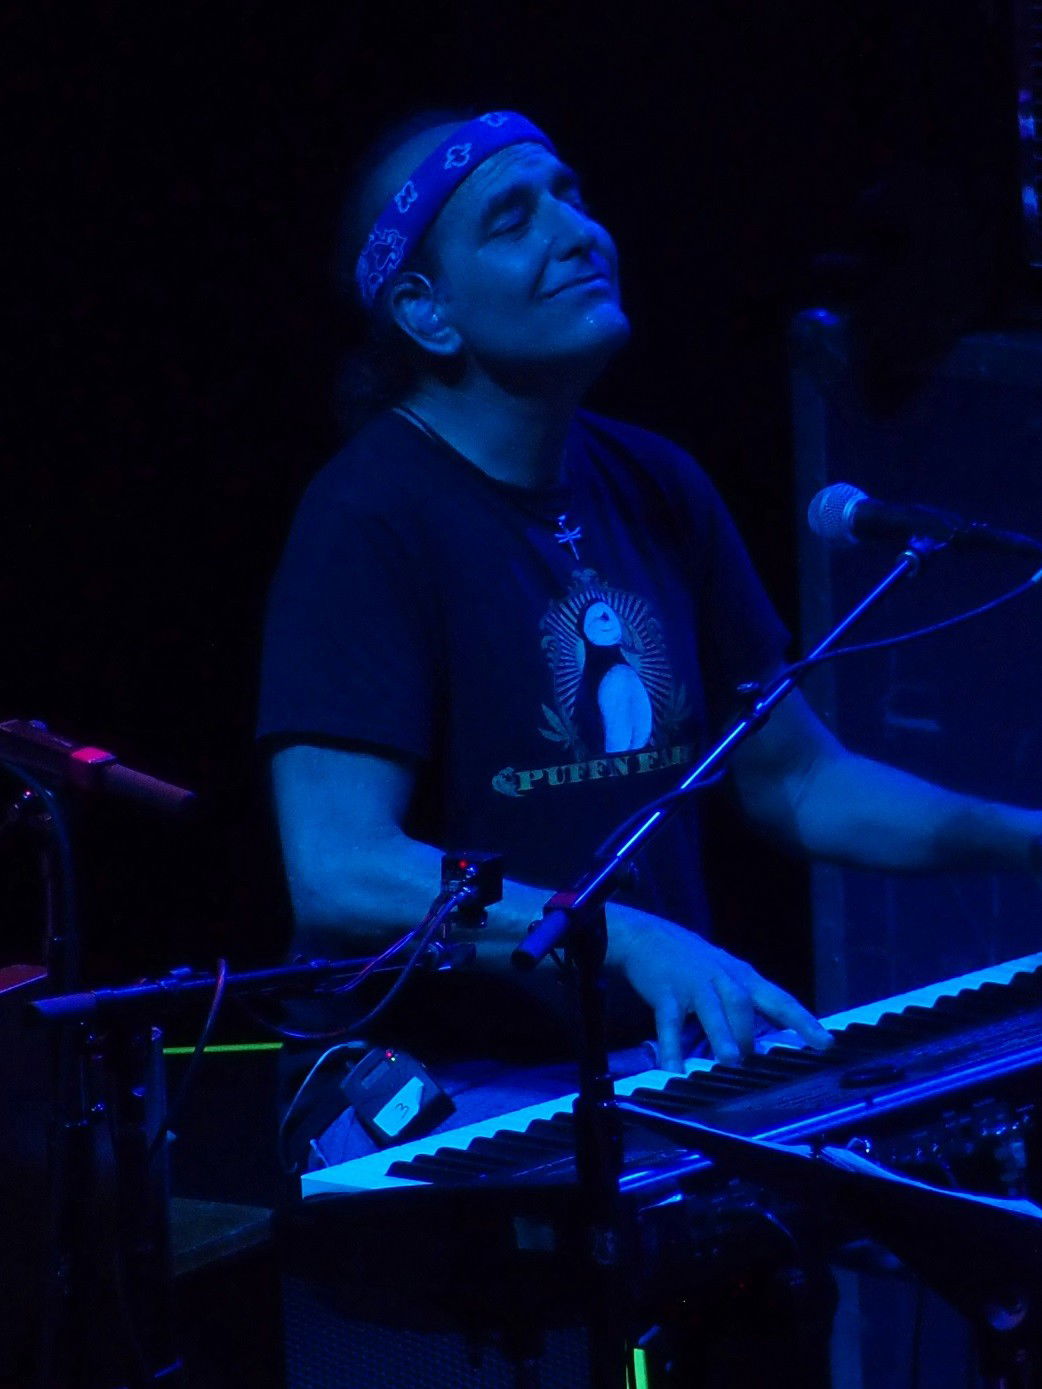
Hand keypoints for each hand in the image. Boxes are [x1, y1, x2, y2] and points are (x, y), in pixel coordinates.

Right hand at [610, 916, 832, 1070]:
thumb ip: (747, 1001)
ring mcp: (694, 984)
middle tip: (754, 1063)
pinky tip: (674, 1069)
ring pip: (713, 1009)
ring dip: (723, 1034)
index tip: (825, 1043)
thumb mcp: (726, 973)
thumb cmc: (693, 961)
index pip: (780, 999)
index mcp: (743, 976)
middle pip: (743, 1004)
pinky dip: (672, 1047)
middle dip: (751, 1033)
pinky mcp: (666, 992)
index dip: (803, 1021)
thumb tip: (772, 1037)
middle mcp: (722, 977)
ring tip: (730, 1060)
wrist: (647, 936)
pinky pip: (670, 1022)